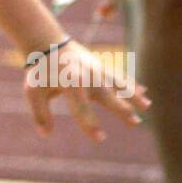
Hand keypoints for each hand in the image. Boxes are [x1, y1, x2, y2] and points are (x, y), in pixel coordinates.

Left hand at [23, 38, 150, 145]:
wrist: (47, 43)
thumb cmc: (41, 71)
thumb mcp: (34, 92)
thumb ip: (40, 113)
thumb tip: (46, 134)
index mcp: (69, 84)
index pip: (80, 109)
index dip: (90, 124)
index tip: (100, 139)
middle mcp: (86, 76)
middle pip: (105, 95)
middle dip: (120, 109)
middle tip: (135, 122)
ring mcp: (95, 70)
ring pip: (118, 84)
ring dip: (133, 96)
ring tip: (147, 107)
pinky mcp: (101, 66)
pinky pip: (118, 77)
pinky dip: (131, 84)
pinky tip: (144, 92)